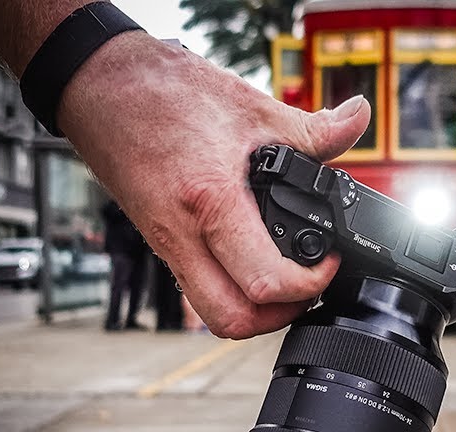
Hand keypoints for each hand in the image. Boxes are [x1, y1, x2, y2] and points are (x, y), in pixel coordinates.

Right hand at [57, 34, 370, 338]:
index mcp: (210, 202)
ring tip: (283, 279)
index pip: (265, 281)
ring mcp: (166, 246)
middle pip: (233, 321)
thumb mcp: (249, 105)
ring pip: (210, 314)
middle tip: (307, 284)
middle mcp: (183, 236)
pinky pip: (196, 289)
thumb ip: (311, 127)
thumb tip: (358, 119)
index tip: (327, 261)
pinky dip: (229, 289)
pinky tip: (251, 260)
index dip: (309, 284)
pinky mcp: (160, 244)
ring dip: (253, 311)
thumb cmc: (162, 92)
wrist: (97, 86)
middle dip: (280, 316)